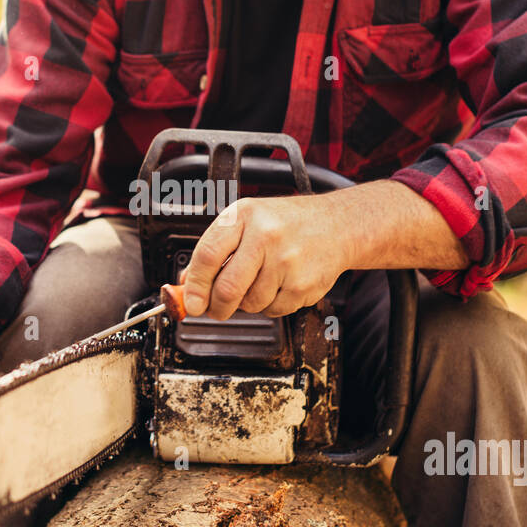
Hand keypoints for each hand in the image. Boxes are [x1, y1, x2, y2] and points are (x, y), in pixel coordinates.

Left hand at [181, 195, 352, 320]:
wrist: (338, 225)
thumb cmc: (288, 223)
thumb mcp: (248, 221)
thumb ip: (217, 250)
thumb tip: (189, 283)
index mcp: (244, 216)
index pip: (208, 255)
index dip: (194, 285)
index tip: (190, 303)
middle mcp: (265, 235)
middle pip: (227, 288)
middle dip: (216, 307)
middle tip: (215, 310)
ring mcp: (286, 261)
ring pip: (250, 303)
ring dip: (248, 303)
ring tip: (262, 282)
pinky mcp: (303, 284)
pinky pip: (273, 310)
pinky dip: (271, 305)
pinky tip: (281, 285)